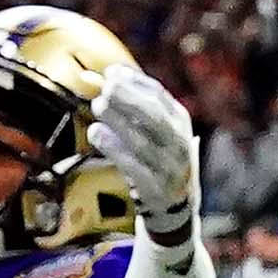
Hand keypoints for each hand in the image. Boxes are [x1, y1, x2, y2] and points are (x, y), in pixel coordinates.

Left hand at [91, 65, 200, 249]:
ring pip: (144, 141)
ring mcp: (170, 167)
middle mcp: (179, 142)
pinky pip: (134, 167)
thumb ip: (132, 103)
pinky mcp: (155, 189)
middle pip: (156, 117)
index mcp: (180, 121)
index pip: (159, 96)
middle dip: (130, 99)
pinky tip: (97, 132)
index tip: (111, 72)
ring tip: (97, 105)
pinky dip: (115, 149)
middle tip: (105, 87)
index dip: (135, 82)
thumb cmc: (157, 157)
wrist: (175, 205)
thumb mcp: (154, 128)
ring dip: (119, 121)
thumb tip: (106, 73)